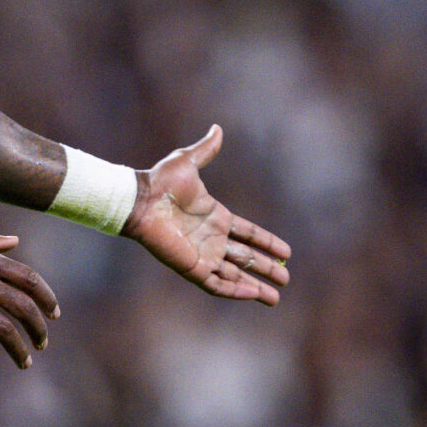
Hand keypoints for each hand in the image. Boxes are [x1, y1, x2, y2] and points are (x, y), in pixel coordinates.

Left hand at [125, 125, 292, 303]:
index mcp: (216, 217)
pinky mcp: (192, 268)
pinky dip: (236, 290)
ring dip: (256, 288)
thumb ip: (206, 150)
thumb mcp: (188, 161)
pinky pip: (218, 284)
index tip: (286, 253)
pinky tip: (253, 294)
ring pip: (235, 276)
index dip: (267, 243)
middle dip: (266, 270)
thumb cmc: (161, 181)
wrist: (140, 200)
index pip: (248, 234)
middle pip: (246, 259)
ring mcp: (203, 255)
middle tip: (285, 280)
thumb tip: (217, 128)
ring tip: (275, 298)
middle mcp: (212, 239)